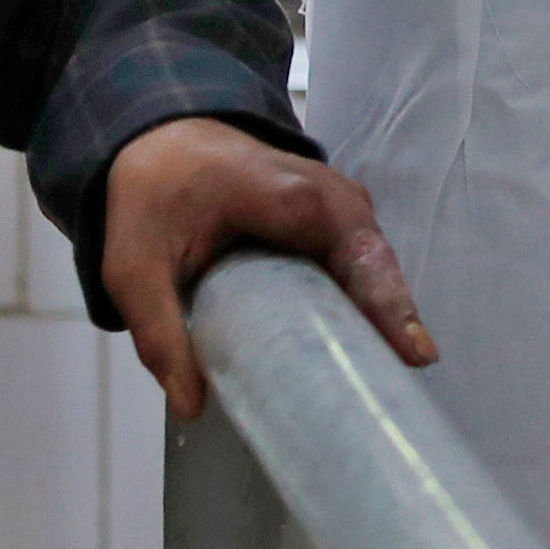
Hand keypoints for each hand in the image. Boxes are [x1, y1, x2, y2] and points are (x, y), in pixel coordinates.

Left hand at [95, 115, 437, 418]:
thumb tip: (191, 404)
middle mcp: (333, 199)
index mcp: (293, 199)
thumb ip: (158, 332)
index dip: (387, 306)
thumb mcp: (133, 266)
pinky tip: (363, 356)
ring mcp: (343, 211)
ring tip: (388, 381)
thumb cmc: (155, 195)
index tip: (416, 354)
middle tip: (403, 382)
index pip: (356, 256)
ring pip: (375, 274)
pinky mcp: (339, 228)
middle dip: (394, 325)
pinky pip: (362, 273)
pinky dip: (365, 311)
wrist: (164, 144)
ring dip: (382, 323)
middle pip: (377, 270)